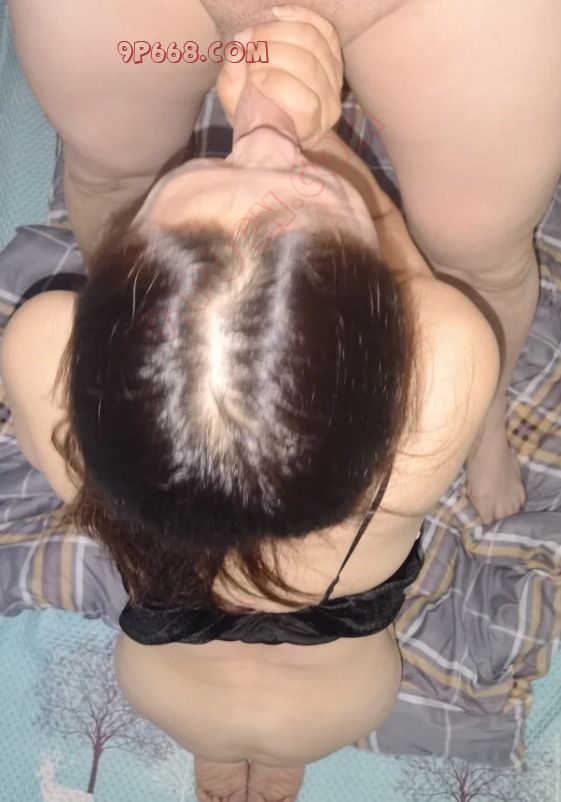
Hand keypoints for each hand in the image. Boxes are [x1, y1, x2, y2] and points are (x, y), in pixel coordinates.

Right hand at [216, 5, 343, 147]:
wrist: (274, 109)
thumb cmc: (254, 112)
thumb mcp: (236, 105)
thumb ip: (232, 82)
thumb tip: (239, 45)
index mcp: (310, 129)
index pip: (305, 104)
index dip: (277, 85)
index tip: (252, 76)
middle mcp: (329, 106)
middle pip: (308, 66)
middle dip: (272, 52)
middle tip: (249, 50)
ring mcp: (335, 79)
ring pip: (314, 43)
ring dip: (279, 33)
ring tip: (255, 36)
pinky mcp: (335, 55)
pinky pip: (323, 28)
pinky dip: (300, 16)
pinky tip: (277, 14)